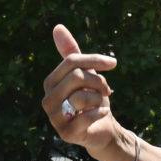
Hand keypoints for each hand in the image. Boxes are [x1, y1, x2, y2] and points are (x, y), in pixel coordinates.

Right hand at [42, 24, 125, 154]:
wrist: (102, 130)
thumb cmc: (92, 100)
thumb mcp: (85, 74)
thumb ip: (71, 53)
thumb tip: (57, 27)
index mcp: (50, 82)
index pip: (71, 61)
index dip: (94, 59)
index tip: (113, 63)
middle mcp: (47, 99)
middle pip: (76, 77)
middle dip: (98, 81)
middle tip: (107, 89)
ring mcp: (54, 118)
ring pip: (81, 96)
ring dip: (99, 98)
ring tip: (101, 103)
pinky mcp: (66, 133)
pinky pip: (86, 116)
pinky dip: (100, 112)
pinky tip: (103, 113)